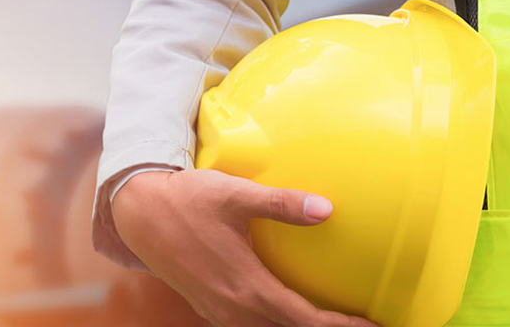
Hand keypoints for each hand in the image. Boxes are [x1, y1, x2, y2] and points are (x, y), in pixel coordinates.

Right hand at [112, 169, 376, 326]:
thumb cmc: (187, 200)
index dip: (341, 326)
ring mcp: (217, 311)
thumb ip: (282, 204)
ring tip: (326, 321)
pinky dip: (272, 324)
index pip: (306, 320)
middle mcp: (233, 308)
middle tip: (359, 323)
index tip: (372, 323)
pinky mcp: (206, 305)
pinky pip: (247, 326)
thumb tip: (327, 209)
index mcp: (247, 288)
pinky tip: (282, 312)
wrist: (137, 212)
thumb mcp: (235, 195)